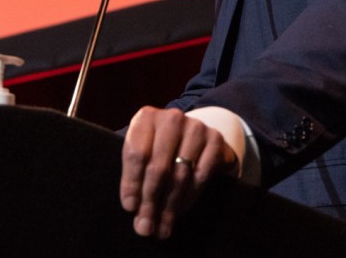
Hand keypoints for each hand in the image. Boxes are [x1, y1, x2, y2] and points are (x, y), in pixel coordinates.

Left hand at [120, 106, 237, 238]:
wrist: (196, 137)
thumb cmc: (161, 149)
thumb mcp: (144, 153)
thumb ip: (136, 176)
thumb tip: (134, 210)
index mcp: (146, 117)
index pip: (136, 153)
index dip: (132, 183)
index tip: (130, 208)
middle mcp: (171, 118)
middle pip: (158, 166)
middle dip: (150, 201)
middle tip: (145, 227)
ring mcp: (195, 127)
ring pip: (179, 174)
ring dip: (169, 206)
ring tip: (162, 227)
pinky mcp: (215, 139)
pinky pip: (200, 176)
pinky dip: (189, 198)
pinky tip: (180, 212)